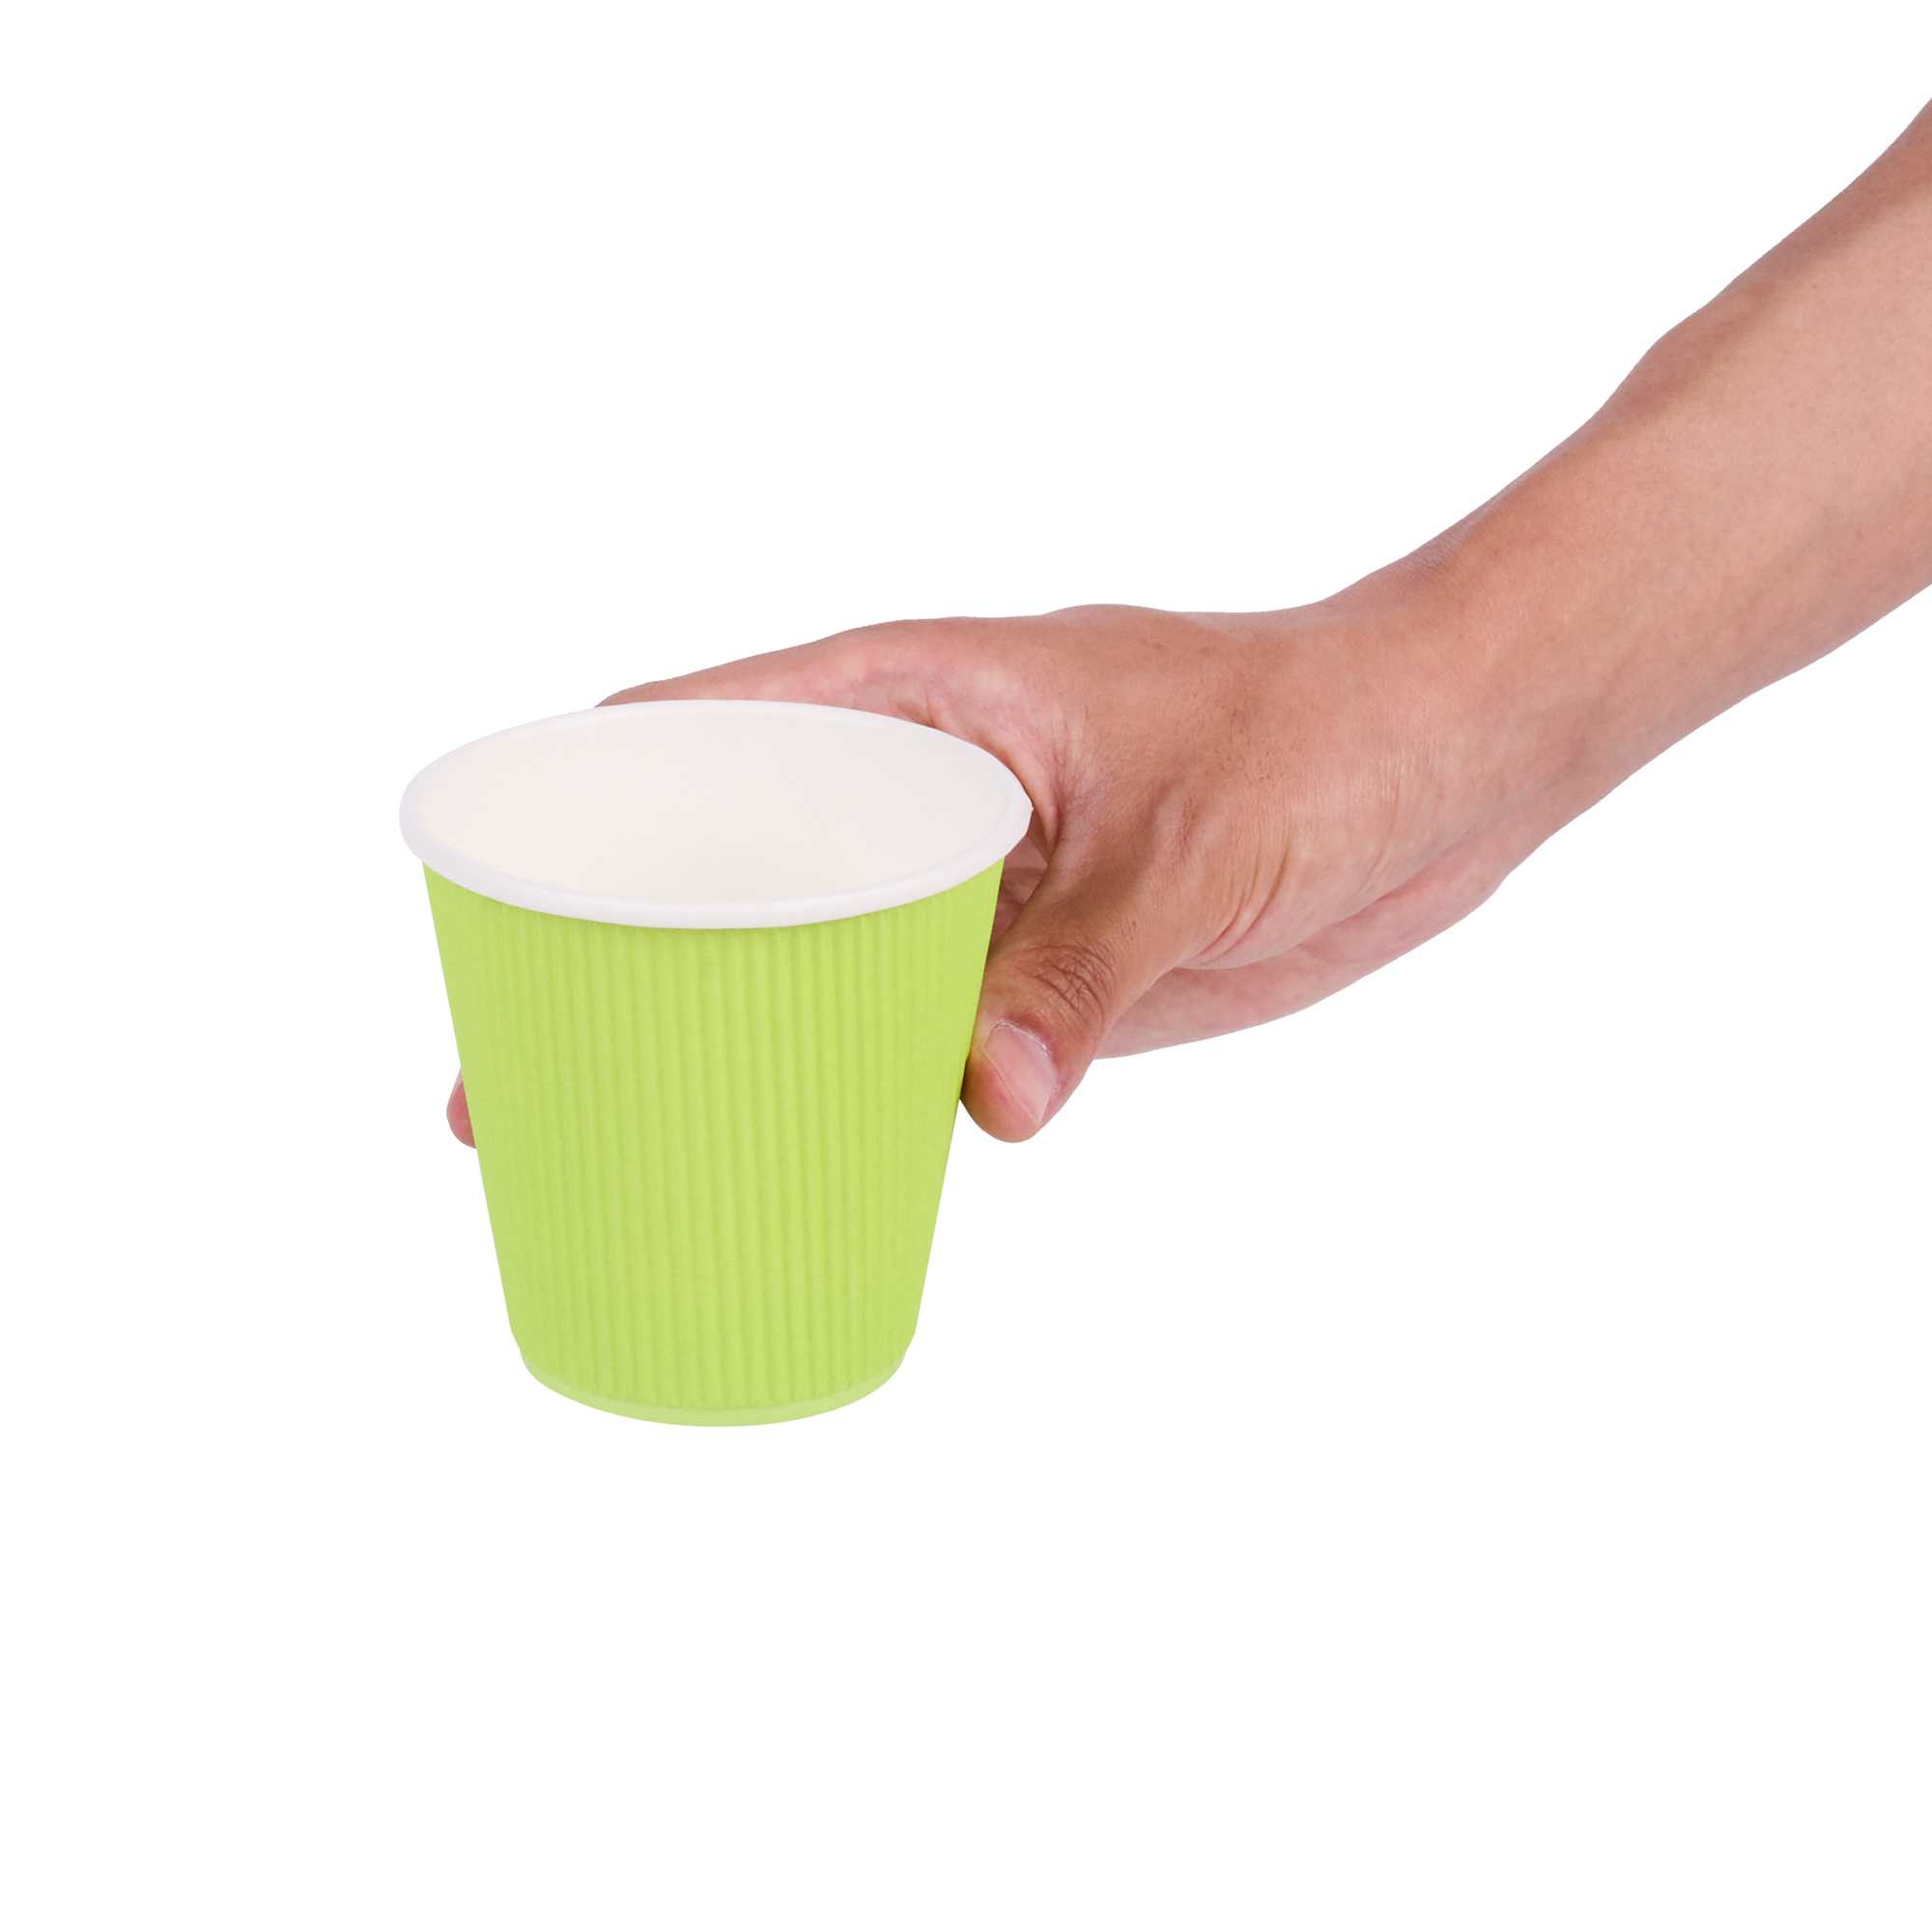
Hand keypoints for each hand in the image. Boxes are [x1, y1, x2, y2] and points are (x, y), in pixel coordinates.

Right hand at [449, 575, 1570, 1144]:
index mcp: (916, 698)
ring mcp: (971, 885)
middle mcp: (920, 789)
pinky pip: (904, 1033)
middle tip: (501, 1085)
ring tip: (603, 1141)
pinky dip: (844, 1089)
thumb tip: (983, 1106)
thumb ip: (1085, 962)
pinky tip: (787, 1155)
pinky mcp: (1036, 969)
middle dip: (612, 962)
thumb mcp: (1193, 837)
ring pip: (803, 963)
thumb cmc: (1325, 730)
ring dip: (717, 1040)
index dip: (574, 805)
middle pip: (720, 866)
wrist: (1451, 762)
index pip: (692, 728)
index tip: (481, 901)